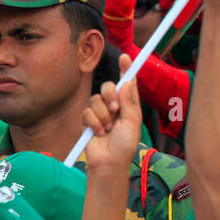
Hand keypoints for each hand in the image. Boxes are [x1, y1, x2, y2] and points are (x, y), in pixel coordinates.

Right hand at [82, 53, 141, 172]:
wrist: (109, 162)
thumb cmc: (125, 144)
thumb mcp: (131, 122)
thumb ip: (128, 102)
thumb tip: (126, 82)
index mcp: (128, 103)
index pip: (126, 82)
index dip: (125, 69)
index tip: (125, 57)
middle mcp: (114, 105)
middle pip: (108, 87)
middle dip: (110, 96)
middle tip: (115, 109)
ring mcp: (100, 112)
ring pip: (96, 99)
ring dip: (103, 115)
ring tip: (107, 129)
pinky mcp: (88, 120)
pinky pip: (87, 112)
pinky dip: (94, 123)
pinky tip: (99, 133)